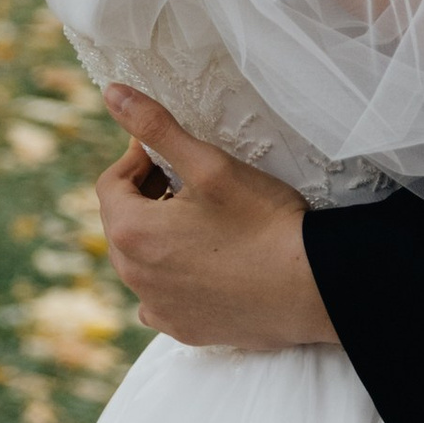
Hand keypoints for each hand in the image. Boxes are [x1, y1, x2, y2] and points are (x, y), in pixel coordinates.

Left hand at [96, 87, 335, 349]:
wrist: (313, 288)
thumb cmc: (264, 222)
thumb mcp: (209, 164)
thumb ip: (156, 127)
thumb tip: (112, 92)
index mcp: (132, 234)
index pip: (110, 184)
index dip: (138, 160)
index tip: (170, 154)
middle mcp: (135, 279)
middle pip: (123, 224)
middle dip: (147, 198)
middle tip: (190, 182)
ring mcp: (159, 310)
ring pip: (141, 261)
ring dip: (160, 236)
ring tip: (203, 220)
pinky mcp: (185, 330)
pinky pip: (162, 297)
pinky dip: (174, 277)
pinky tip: (208, 264)